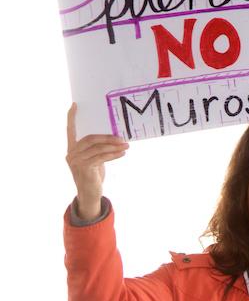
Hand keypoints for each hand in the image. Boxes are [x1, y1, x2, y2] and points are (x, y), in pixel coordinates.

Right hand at [66, 103, 128, 219]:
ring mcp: (77, 161)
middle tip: (122, 138)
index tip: (75, 105)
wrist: (89, 195)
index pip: (70, 130)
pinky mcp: (85, 168)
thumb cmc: (92, 176)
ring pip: (97, 148)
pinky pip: (101, 157)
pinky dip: (113, 155)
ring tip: (126, 145)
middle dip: (107, 137)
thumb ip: (96, 149)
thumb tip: (113, 138)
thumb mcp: (93, 160)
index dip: (71, 117)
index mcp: (72, 149)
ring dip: (114, 146)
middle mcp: (72, 154)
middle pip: (90, 138)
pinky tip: (122, 154)